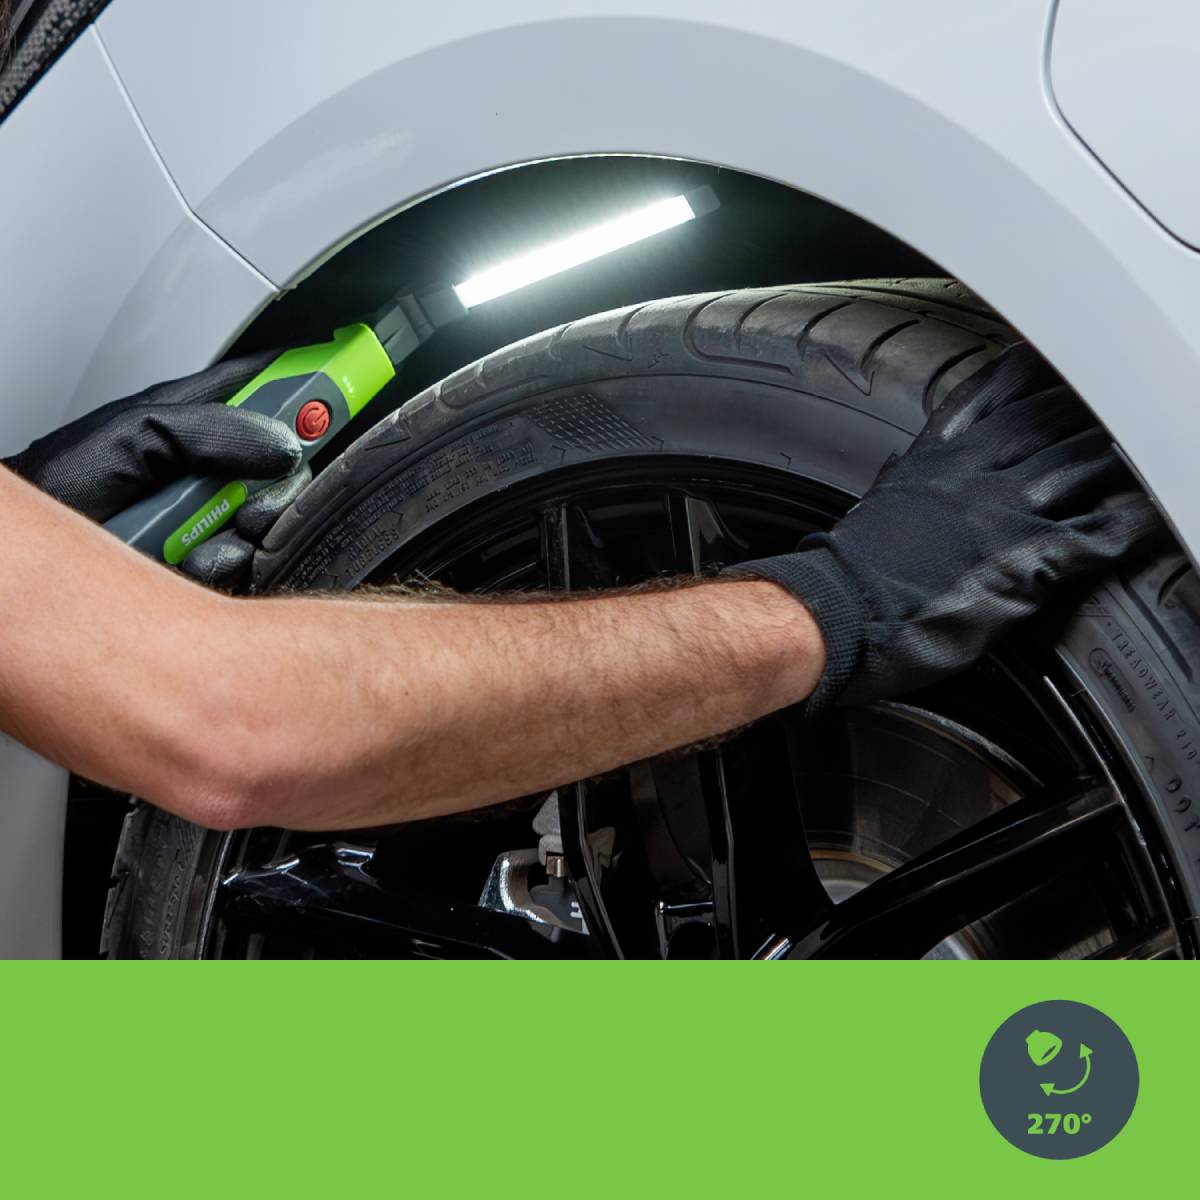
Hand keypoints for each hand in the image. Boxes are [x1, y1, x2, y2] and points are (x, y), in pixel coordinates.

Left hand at [4, 353, 308, 589]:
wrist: (28, 571)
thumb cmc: (53, 496)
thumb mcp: (127, 439)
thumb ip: (207, 429)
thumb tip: (281, 441)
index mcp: (183, 423)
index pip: (260, 387)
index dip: (309, 377)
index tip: (355, 369)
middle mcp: (201, 471)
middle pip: (282, 463)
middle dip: (276, 482)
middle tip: (249, 497)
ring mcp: (205, 521)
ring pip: (270, 520)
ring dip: (241, 533)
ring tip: (192, 537)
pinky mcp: (207, 567)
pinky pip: (249, 565)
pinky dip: (227, 566)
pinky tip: (191, 563)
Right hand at [730, 344, 1163, 708]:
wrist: (834, 612)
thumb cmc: (844, 576)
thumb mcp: (873, 509)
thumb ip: (906, 484)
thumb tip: (906, 475)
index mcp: (932, 461)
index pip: (989, 397)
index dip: (1028, 373)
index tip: (1053, 356)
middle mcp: (969, 474)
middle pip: (1047, 419)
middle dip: (1091, 406)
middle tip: (1127, 394)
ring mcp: (998, 512)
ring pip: (1079, 462)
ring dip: (1121, 454)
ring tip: (1152, 445)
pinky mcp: (1021, 558)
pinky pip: (1095, 533)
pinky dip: (1131, 523)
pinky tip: (1154, 514)